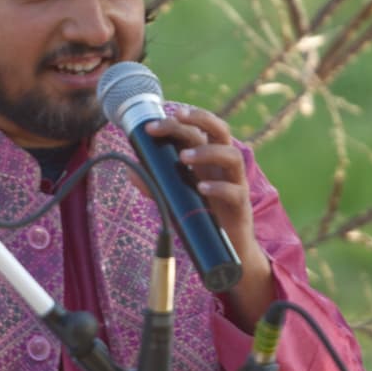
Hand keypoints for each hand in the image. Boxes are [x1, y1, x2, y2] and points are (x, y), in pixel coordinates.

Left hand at [140, 105, 273, 326]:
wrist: (227, 251)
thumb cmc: (201, 217)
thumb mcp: (175, 198)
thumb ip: (156, 184)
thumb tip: (130, 170)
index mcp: (208, 159)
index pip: (197, 130)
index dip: (178, 121)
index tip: (152, 124)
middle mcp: (223, 166)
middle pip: (221, 131)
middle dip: (199, 119)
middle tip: (176, 119)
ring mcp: (236, 184)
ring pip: (232, 156)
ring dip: (208, 152)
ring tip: (184, 158)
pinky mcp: (241, 206)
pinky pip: (235, 191)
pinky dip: (218, 187)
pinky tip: (201, 188)